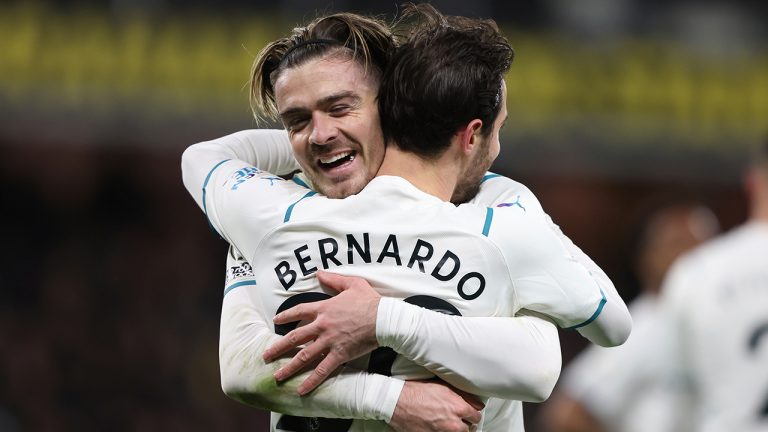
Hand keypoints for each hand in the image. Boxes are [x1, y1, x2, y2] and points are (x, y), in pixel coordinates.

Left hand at [263, 270, 381, 394]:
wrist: (384, 319)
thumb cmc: (370, 301)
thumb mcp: (352, 283)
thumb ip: (334, 279)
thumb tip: (319, 273)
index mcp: (324, 308)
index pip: (299, 311)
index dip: (286, 316)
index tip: (276, 320)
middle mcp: (322, 326)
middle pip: (295, 337)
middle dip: (278, 347)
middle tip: (266, 356)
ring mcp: (329, 341)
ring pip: (304, 356)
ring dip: (289, 367)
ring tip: (277, 376)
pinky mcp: (339, 355)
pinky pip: (322, 370)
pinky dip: (311, 381)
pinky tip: (301, 390)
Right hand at [389, 380, 484, 431]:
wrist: (398, 402)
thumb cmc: (418, 392)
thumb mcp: (443, 387)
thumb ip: (463, 396)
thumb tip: (476, 403)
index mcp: (459, 408)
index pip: (476, 416)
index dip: (471, 414)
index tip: (468, 414)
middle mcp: (454, 424)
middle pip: (469, 429)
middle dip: (464, 423)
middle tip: (456, 419)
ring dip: (454, 430)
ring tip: (445, 424)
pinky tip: (437, 428)